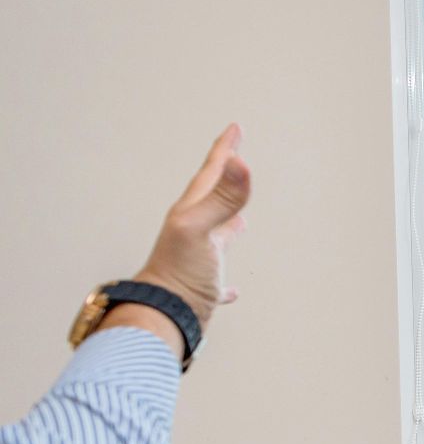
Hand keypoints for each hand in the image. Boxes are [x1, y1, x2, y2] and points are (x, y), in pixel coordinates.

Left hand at [131, 124, 251, 326]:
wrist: (163, 315)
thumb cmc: (179, 273)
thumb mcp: (200, 228)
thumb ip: (222, 198)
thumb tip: (240, 163)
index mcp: (191, 213)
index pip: (211, 174)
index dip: (224, 151)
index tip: (235, 129)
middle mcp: (194, 231)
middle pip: (212, 197)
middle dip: (225, 177)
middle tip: (234, 158)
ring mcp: (198, 258)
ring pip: (217, 232)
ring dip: (228, 220)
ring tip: (240, 214)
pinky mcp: (203, 286)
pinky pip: (217, 276)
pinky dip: (227, 280)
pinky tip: (234, 289)